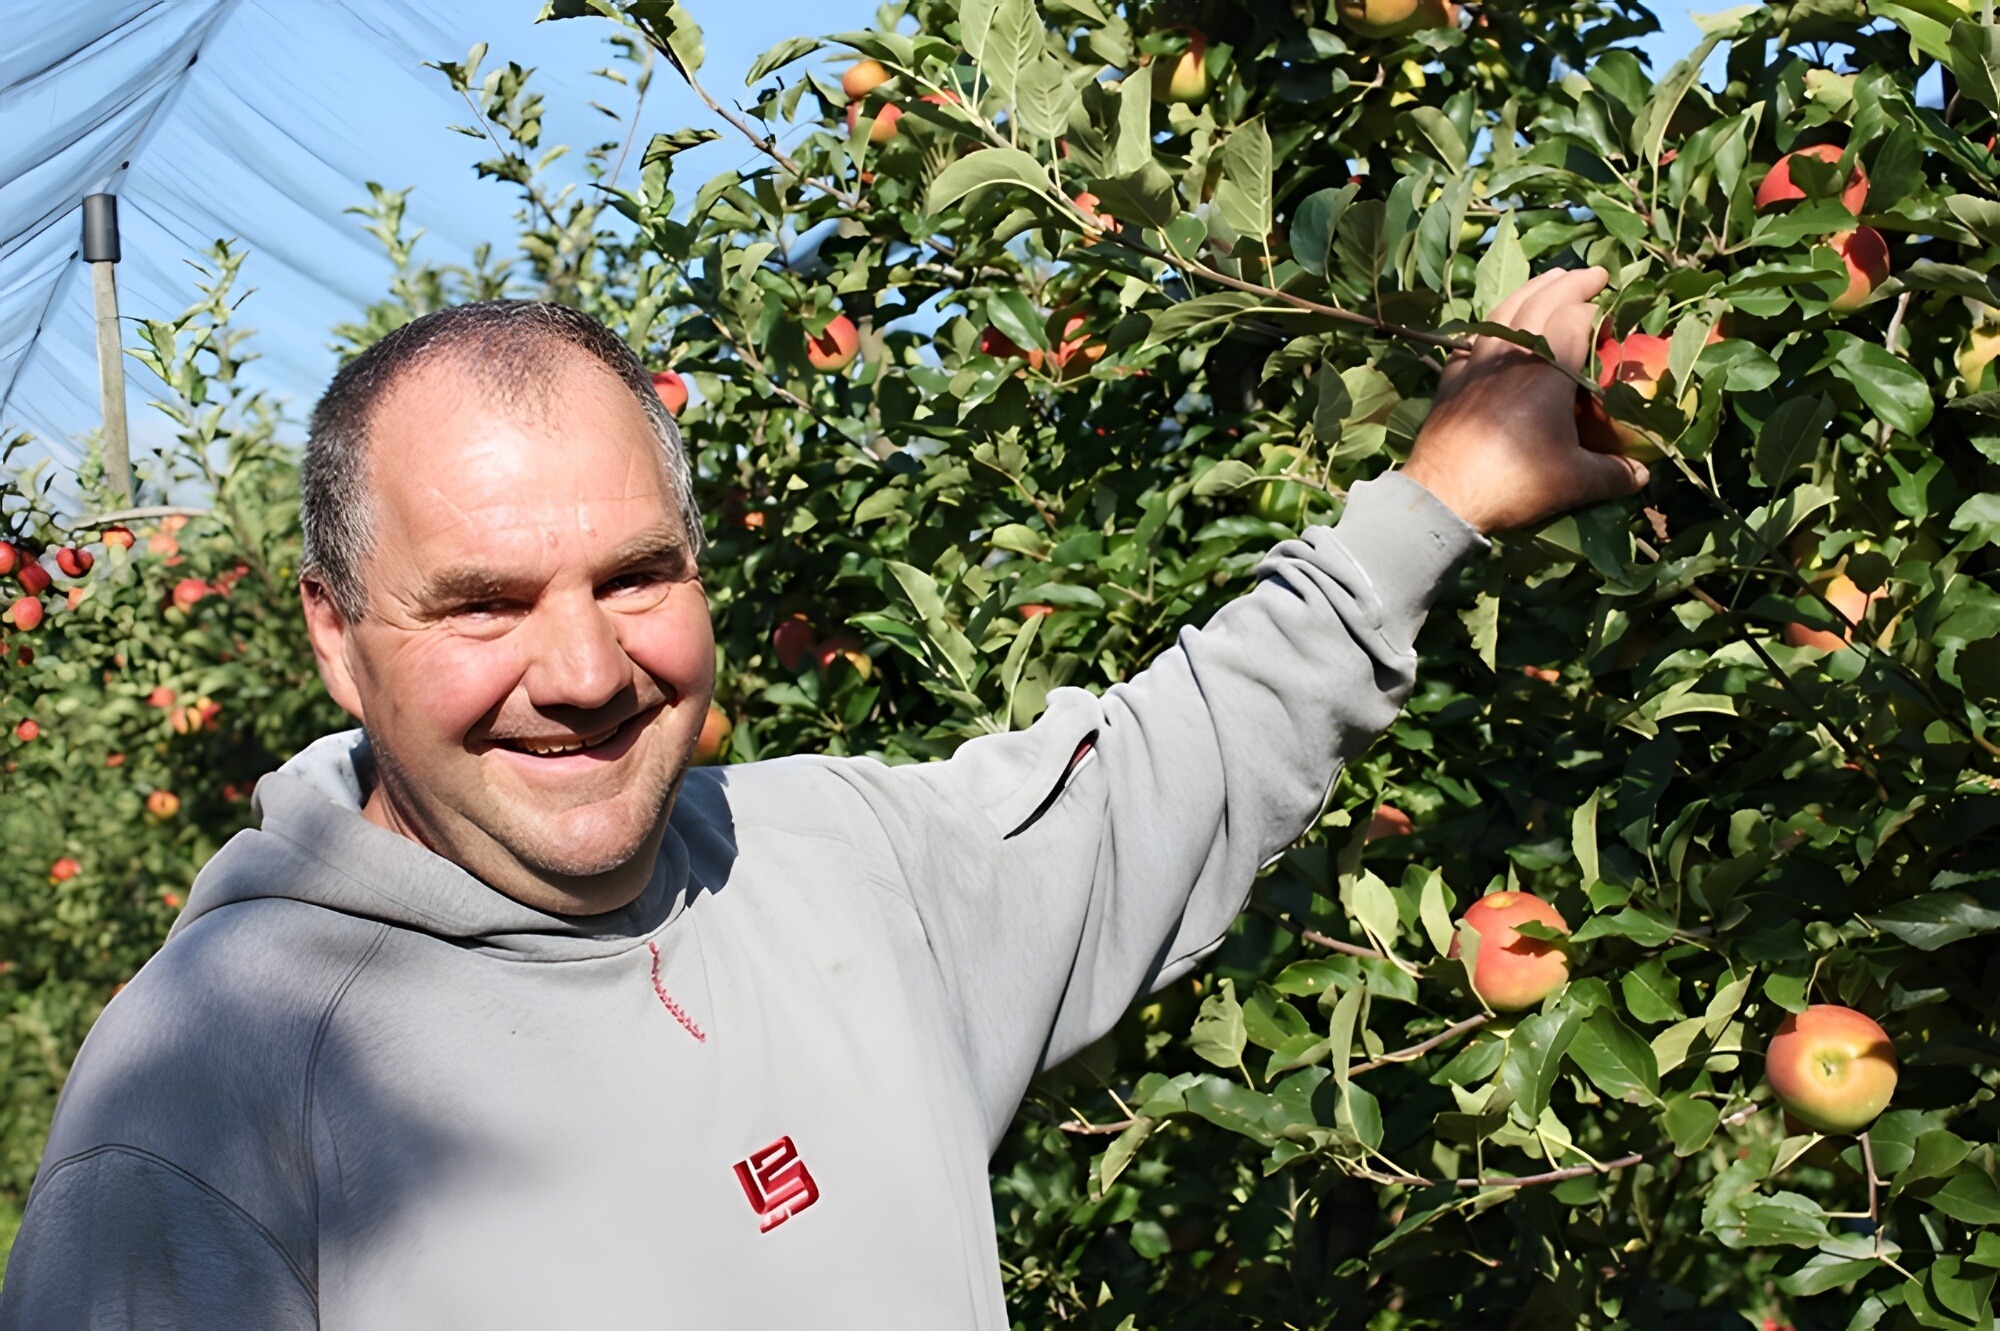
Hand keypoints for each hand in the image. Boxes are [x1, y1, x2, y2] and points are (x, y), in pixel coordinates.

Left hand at [1399, 267, 1646, 533]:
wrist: (1444, 496)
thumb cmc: (1514, 482)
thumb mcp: (1574, 481)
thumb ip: (1613, 474)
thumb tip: (1642, 475)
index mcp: (1548, 370)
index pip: (1576, 317)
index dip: (1596, 310)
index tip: (1611, 314)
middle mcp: (1512, 356)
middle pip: (1541, 301)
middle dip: (1569, 282)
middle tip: (1592, 274)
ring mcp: (1476, 364)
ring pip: (1503, 311)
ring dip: (1529, 290)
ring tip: (1547, 281)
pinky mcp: (1450, 381)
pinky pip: (1471, 340)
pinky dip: (1488, 326)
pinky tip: (1492, 328)